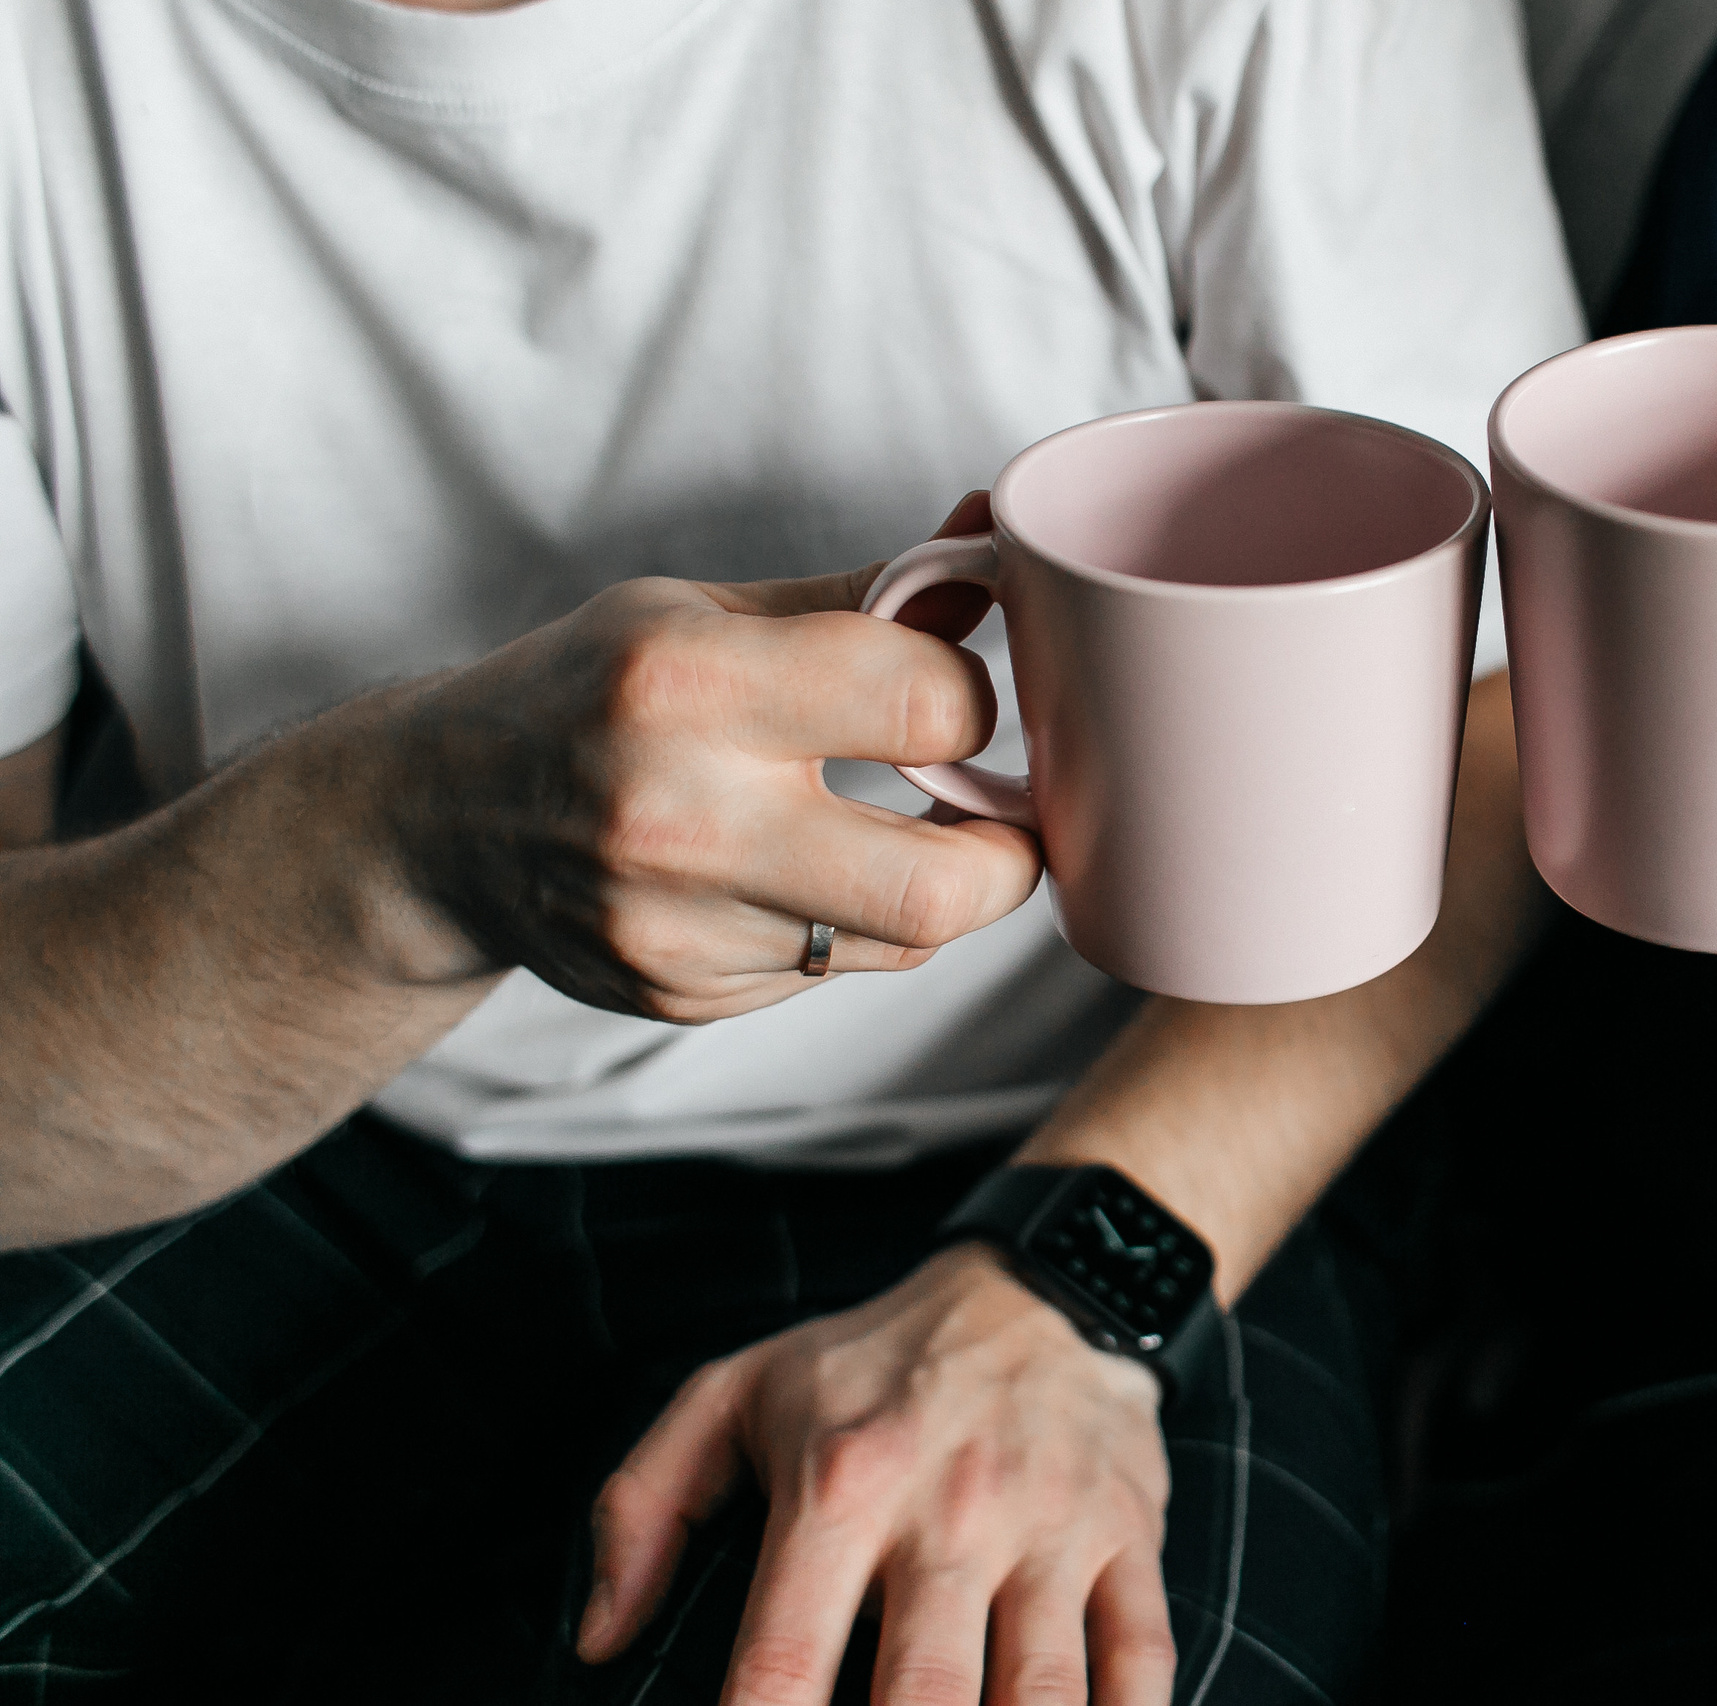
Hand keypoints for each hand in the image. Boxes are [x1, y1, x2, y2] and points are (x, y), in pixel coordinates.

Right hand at [379, 495, 1039, 1019]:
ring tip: (908, 833)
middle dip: (1010, 856)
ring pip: (900, 942)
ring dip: (935, 889)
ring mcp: (678, 927)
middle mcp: (680, 817)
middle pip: (939, 889)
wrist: (437, 821)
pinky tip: (806, 876)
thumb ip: (867, 594)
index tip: (958, 700)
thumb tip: (995, 538)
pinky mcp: (682, 994)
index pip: (925, 705)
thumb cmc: (588, 690)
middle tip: (1004, 817)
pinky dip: (854, 927)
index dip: (975, 700)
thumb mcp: (705, 609)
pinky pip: (836, 974)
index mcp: (690, 682)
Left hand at [579, 1243, 1179, 1705]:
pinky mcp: (1125, 1539)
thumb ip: (643, 1506)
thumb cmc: (878, 1361)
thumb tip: (602, 1637)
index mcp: (840, 1486)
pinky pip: (1140, 1660)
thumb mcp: (735, 1392)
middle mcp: (949, 1513)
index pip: (782, 1662)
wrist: (1043, 1288)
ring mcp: (1049, 1529)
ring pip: (1039, 1694)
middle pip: (923, 1699)